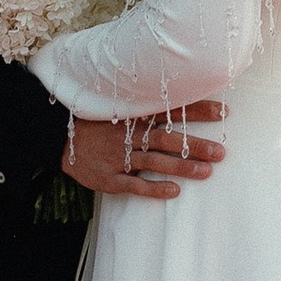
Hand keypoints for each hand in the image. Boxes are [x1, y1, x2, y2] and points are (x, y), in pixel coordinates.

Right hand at [63, 105, 226, 200]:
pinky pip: (134, 185)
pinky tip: (173, 192)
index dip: (197, 110)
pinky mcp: (108, 178)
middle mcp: (127, 134)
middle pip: (167, 138)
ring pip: (154, 162)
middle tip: (221, 152)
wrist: (57, 139)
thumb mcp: (115, 104)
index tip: (223, 111)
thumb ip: (143, 103)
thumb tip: (177, 88)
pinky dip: (153, 189)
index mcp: (132, 114)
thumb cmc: (94, 122)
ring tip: (205, 172)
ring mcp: (118, 157)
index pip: (170, 110)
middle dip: (195, 145)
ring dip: (181, 167)